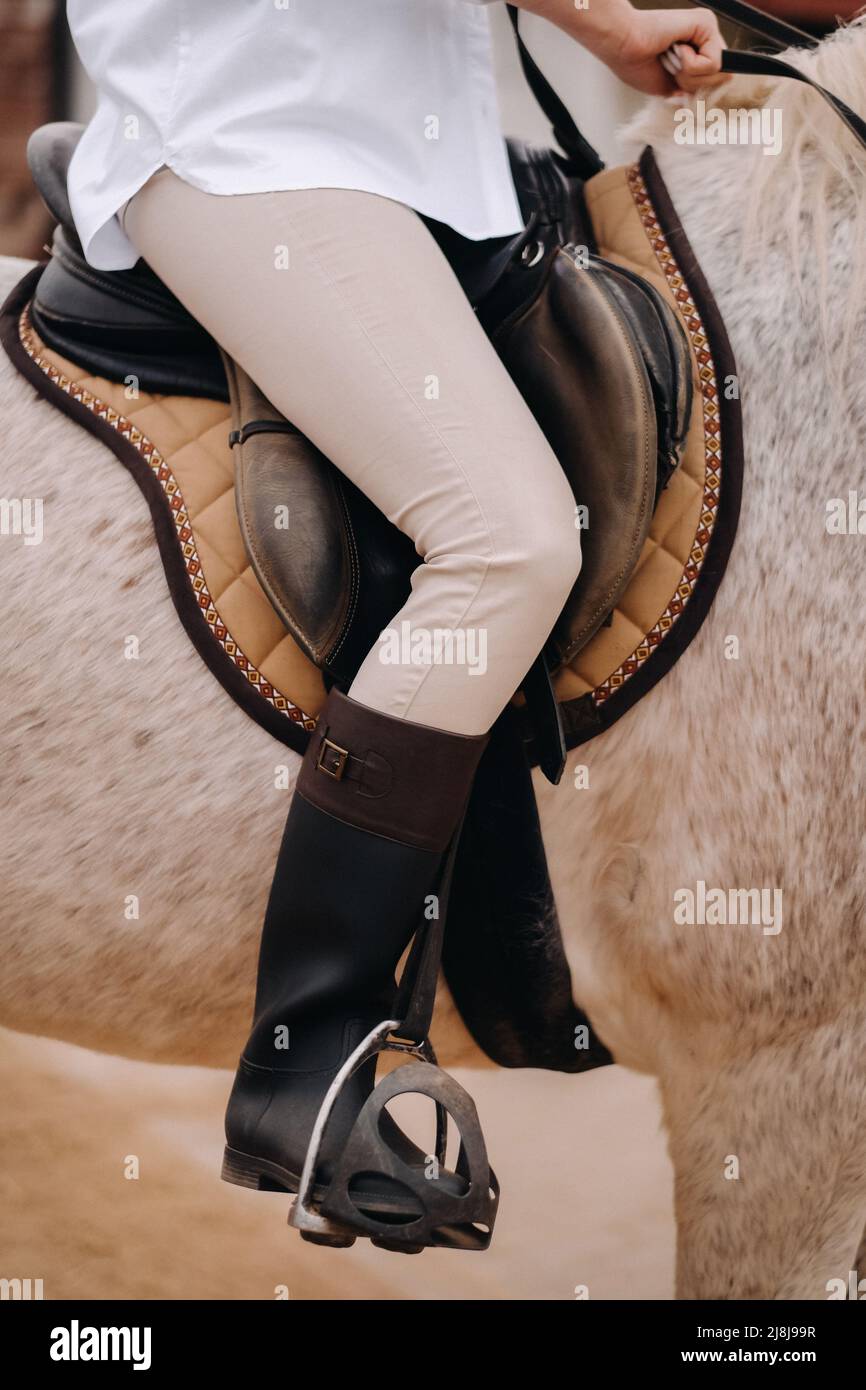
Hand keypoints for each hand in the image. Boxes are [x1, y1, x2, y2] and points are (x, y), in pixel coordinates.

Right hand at [599, 8, 728, 96]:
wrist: (623, 46)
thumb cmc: (636, 63)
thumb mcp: (669, 86)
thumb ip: (691, 89)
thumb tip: (707, 94)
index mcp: (696, 50)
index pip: (717, 78)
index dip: (698, 88)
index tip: (674, 80)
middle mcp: (703, 38)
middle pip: (722, 78)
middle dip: (693, 84)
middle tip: (670, 68)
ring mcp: (706, 29)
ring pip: (719, 72)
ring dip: (689, 75)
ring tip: (670, 58)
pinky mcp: (706, 22)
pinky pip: (713, 62)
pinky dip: (690, 65)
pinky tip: (674, 49)